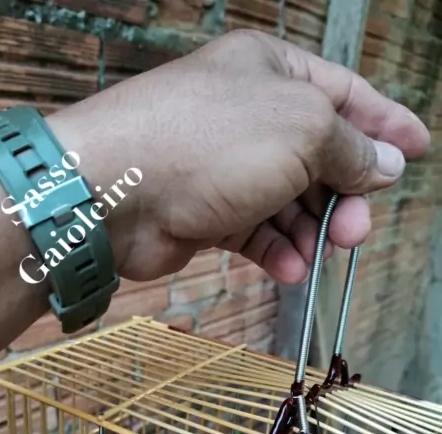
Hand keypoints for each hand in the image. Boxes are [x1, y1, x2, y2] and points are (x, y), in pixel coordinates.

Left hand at [50, 30, 429, 283]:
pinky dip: (275, 251)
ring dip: (310, 231)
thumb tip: (386, 165)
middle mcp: (249, 113)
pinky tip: (290, 270)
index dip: (385, 124)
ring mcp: (224, 164)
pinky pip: (255, 230)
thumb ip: (351, 149)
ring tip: (322, 255)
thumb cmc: (208, 142)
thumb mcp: (302, 131)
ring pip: (289, 200)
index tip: (418, 152)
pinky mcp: (205, 210)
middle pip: (319, 154)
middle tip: (357, 230)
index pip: (345, 94)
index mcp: (272, 70)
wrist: (116, 192)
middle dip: (345, 194)